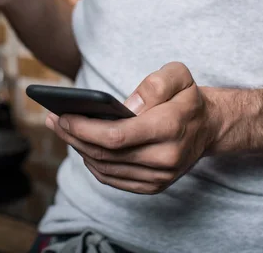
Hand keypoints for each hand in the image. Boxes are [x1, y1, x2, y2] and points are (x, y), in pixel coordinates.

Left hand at [47, 62, 218, 194]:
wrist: (210, 127)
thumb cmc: (188, 97)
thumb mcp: (178, 75)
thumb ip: (153, 85)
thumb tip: (127, 107)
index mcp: (170, 128)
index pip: (116, 136)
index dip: (84, 129)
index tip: (62, 116)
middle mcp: (165, 158)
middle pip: (106, 154)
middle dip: (73, 137)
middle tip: (52, 120)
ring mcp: (159, 177)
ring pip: (106, 168)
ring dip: (79, 150)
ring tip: (61, 130)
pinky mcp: (153, 186)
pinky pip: (113, 179)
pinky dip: (92, 164)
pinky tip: (80, 146)